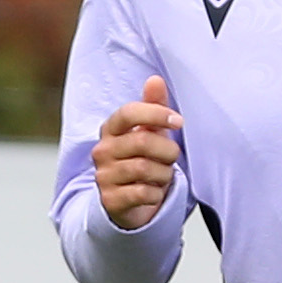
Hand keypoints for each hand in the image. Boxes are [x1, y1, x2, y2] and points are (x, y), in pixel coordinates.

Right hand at [95, 74, 183, 230]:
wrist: (128, 202)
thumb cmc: (141, 160)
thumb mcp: (149, 132)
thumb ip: (153, 106)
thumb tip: (155, 79)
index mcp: (111, 129)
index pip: (128, 113)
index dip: (156, 114)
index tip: (179, 121)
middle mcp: (102, 151)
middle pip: (142, 142)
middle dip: (167, 150)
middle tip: (172, 157)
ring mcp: (103, 176)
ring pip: (144, 169)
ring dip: (163, 174)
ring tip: (162, 175)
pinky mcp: (110, 200)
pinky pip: (142, 193)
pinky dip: (156, 193)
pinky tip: (154, 192)